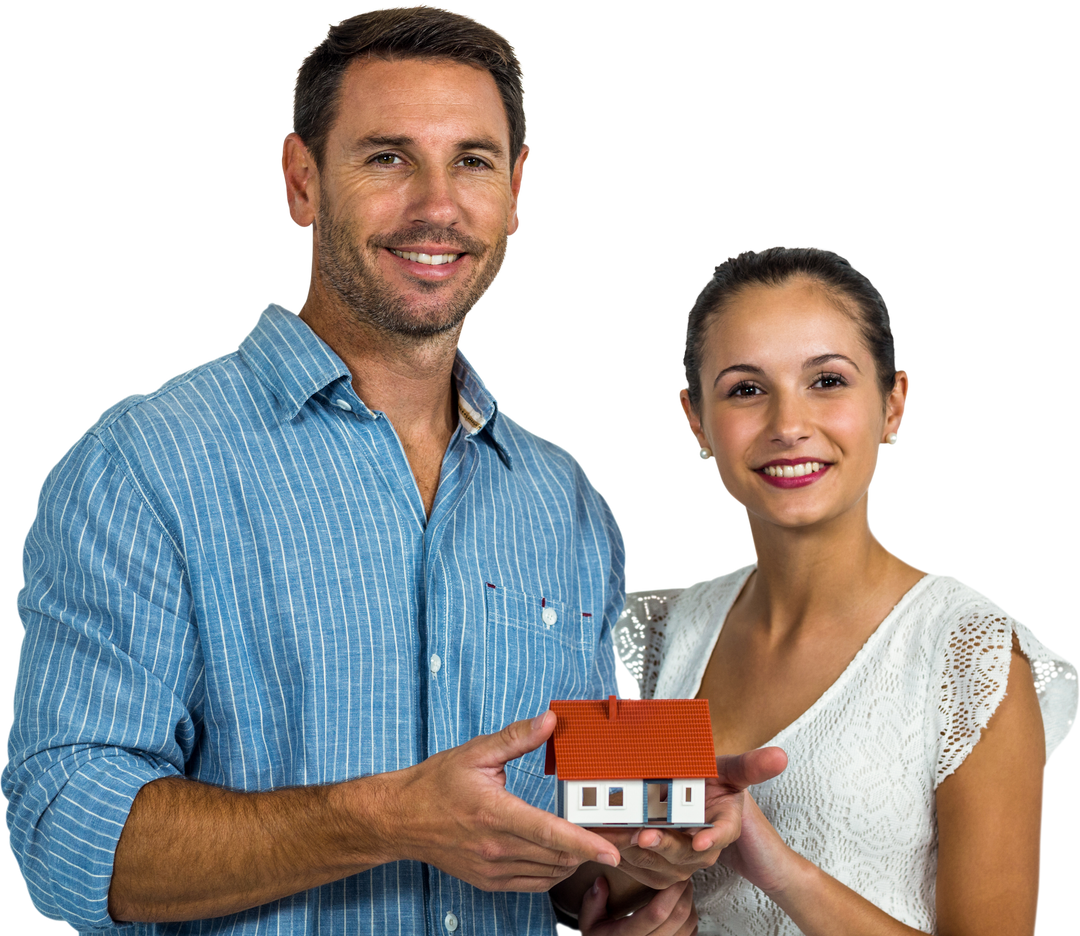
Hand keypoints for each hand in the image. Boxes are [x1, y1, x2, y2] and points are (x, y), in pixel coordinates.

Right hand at [388, 711, 620, 891]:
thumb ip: (516, 738)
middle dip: (590, 848)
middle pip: (556, 856)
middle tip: (613, 833)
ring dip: (574, 860)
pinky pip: (533, 884)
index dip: (584, 842)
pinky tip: (561, 855)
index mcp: (494, 813)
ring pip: (549, 873)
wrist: (401, 819)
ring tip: (589, 841)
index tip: (612, 848)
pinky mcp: (489, 882)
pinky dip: (554, 872)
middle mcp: (495, 847)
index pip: (549, 832)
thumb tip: (550, 721)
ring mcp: (492, 869)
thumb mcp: (476, 753)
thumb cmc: (437, 784)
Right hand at [577, 875, 697, 935]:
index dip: (671, 890)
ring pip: (689, 925)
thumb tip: (601, 882)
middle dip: (684, 891)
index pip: (657, 912)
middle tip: (682, 874)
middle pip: (679, 917)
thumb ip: (592, 903)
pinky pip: (691, 935)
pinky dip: (690, 918)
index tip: (675, 873)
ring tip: (682, 887)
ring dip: (690, 903)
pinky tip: (681, 906)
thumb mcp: (588, 924)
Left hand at [590, 746, 787, 891]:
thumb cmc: (715, 786)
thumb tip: (780, 756)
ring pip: (663, 865)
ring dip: (641, 854)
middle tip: (645, 834)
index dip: (713, 837)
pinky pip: (644, 869)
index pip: (723, 831)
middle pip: (686, 852)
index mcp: (723, 820)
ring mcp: (683, 858)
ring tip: (620, 837)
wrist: (695, 799)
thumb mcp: (730, 771)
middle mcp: (703, 842)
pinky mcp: (662, 867)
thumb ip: (749, 764)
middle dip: (666, 846)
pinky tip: (610, 842)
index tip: (700, 840)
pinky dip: (627, 857)